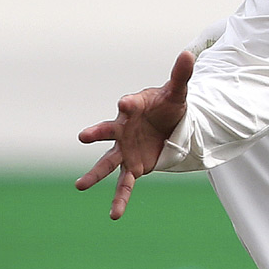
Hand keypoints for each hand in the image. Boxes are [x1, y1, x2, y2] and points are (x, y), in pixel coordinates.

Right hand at [75, 50, 194, 218]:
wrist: (170, 124)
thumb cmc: (168, 105)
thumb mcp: (178, 92)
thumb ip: (181, 75)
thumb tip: (189, 53)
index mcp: (133, 108)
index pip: (129, 104)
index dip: (129, 103)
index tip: (126, 103)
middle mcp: (123, 129)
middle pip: (107, 131)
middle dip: (97, 132)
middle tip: (83, 136)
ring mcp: (125, 150)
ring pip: (107, 163)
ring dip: (94, 174)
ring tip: (79, 185)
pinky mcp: (134, 166)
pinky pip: (125, 185)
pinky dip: (120, 199)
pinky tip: (114, 215)